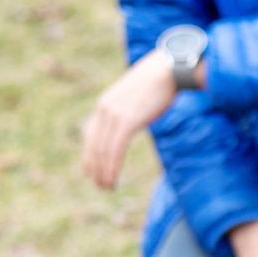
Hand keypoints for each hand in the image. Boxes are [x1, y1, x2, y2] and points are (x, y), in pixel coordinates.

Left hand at [82, 51, 176, 189]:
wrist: (167, 69)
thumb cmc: (156, 84)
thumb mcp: (134, 98)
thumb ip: (127, 111)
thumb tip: (130, 121)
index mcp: (105, 104)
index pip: (90, 135)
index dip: (89, 156)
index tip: (91, 172)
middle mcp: (105, 109)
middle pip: (94, 145)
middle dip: (95, 168)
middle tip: (100, 186)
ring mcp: (115, 114)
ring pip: (103, 150)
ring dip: (103, 171)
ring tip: (106, 187)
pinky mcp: (128, 120)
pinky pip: (115, 149)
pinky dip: (112, 166)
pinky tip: (113, 179)